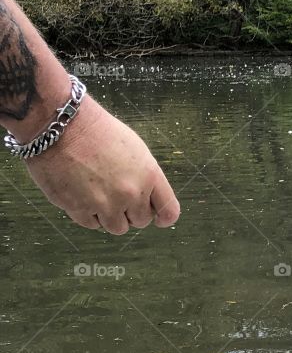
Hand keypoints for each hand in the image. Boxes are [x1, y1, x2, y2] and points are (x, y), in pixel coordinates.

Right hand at [25, 97, 180, 234]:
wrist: (60, 124)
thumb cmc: (97, 132)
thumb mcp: (135, 150)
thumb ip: (145, 178)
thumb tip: (148, 201)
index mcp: (149, 176)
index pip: (169, 211)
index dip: (163, 217)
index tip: (158, 218)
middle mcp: (130, 193)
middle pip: (140, 221)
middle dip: (131, 211)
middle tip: (117, 194)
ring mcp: (105, 204)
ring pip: (117, 227)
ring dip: (110, 216)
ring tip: (98, 193)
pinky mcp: (80, 209)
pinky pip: (92, 224)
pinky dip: (88, 213)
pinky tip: (81, 193)